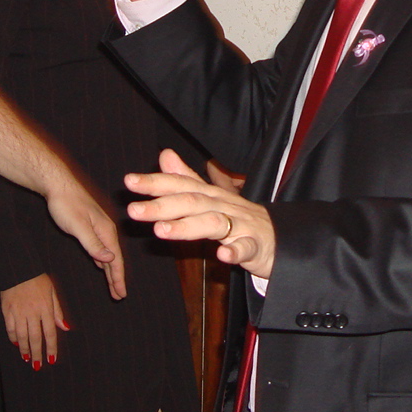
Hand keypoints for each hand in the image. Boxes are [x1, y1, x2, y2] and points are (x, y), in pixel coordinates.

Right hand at [0, 273, 68, 366]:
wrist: (18, 268)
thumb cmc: (37, 278)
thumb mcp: (52, 291)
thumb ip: (57, 311)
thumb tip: (65, 327)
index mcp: (45, 308)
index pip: (49, 332)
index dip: (51, 347)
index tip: (51, 358)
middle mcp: (32, 312)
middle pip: (35, 338)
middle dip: (37, 353)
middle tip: (38, 365)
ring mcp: (18, 312)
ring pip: (22, 336)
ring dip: (24, 349)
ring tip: (27, 358)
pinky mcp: (7, 311)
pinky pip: (10, 328)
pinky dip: (13, 338)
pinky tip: (16, 344)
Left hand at [44, 178, 126, 300]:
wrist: (58, 185)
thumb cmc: (67, 204)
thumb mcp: (79, 227)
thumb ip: (93, 244)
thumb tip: (110, 259)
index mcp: (106, 231)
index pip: (116, 260)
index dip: (118, 278)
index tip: (121, 294)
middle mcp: (106, 230)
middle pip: (114, 259)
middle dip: (116, 278)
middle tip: (119, 296)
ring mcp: (98, 228)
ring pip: (107, 254)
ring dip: (110, 271)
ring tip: (113, 285)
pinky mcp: (90, 226)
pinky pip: (100, 248)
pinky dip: (103, 260)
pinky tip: (101, 264)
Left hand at [127, 148, 275, 274]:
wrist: (283, 240)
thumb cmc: (242, 220)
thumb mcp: (213, 199)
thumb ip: (188, 179)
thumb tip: (164, 155)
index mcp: (212, 196)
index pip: (182, 185)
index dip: (156, 182)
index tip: (129, 181)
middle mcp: (225, 207)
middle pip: (192, 202)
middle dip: (161, 205)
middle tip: (133, 211)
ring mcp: (242, 226)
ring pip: (214, 222)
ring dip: (187, 226)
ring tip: (161, 231)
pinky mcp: (257, 247)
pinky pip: (247, 248)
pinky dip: (235, 251)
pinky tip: (223, 256)